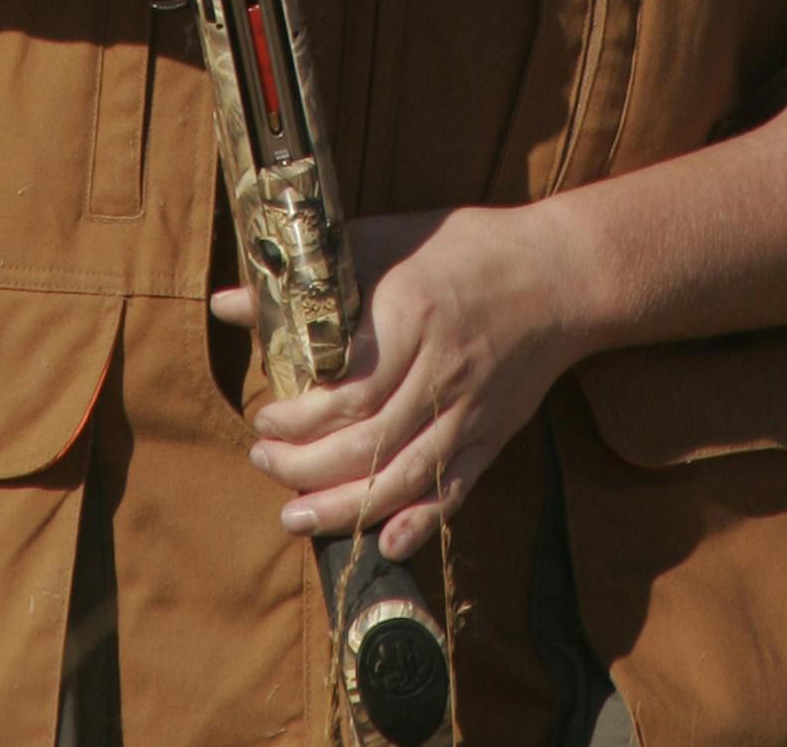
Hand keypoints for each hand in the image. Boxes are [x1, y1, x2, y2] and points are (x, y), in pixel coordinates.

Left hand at [211, 204, 573, 561]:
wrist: (559, 273)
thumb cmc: (463, 249)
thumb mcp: (384, 242)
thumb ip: (309, 277)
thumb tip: (227, 302)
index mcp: (412, 317)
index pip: (350, 389)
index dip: (301, 418)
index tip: (264, 419)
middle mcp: (442, 373)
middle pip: (369, 442)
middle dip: (307, 467)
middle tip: (264, 463)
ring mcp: (470, 412)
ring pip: (404, 478)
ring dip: (346, 508)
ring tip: (295, 516)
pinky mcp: (492, 436)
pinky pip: (455, 491)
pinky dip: (420, 524)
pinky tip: (384, 544)